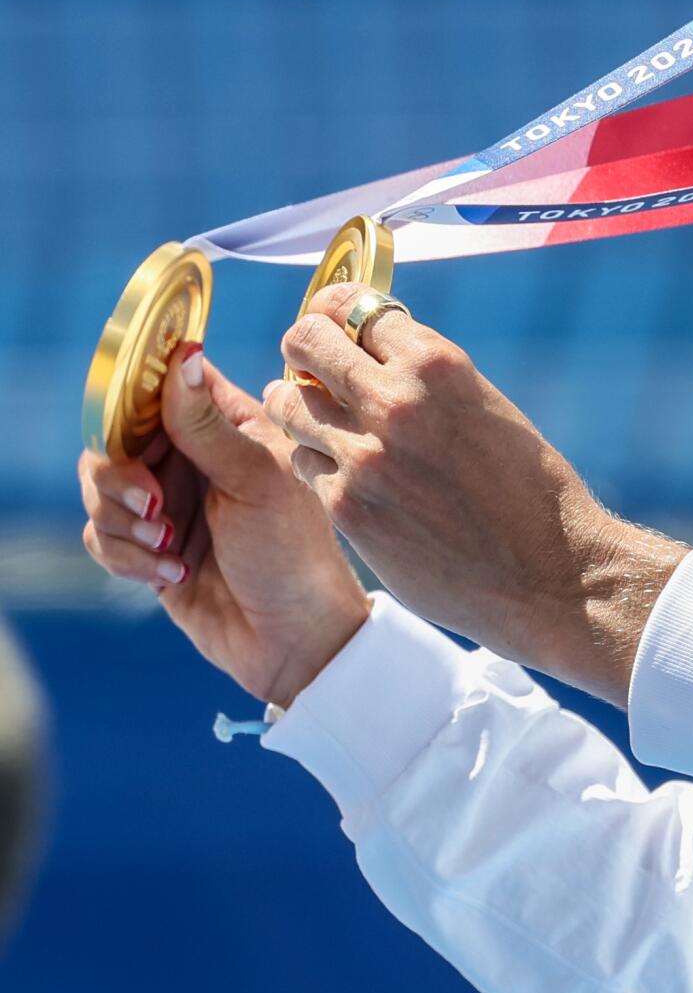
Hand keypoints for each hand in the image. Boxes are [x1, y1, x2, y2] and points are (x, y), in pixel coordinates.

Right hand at [78, 345, 369, 706]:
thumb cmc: (292, 549)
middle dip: (120, 473)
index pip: (165, 385)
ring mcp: (168, 502)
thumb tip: (181, 356)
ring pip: (100, 488)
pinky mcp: (147, 547)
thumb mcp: (255, 479)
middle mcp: (192, 457)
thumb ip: (206, 425)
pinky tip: (175, 572)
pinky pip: (101, 536)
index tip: (137, 429)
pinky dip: (127, 556)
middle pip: (115, 437)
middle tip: (154, 504)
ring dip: (124, 520)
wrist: (293, 636)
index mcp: (229, 425)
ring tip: (170, 544)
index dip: (137, 398)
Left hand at [263, 285, 681, 701]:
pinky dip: (316, 463)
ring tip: (315, 418)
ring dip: (296, 405)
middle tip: (310, 367)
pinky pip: (302, 465)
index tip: (329, 321)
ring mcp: (365, 457)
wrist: (548, 571)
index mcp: (438, 363)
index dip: (333, 311)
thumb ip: (424, 378)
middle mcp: (396, 401)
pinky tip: (342, 472)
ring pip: (287, 404)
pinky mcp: (348, 509)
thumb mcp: (483, 406)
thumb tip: (366, 351)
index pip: (352, 307)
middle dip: (303, 350)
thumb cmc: (528, 488)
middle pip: (306, 343)